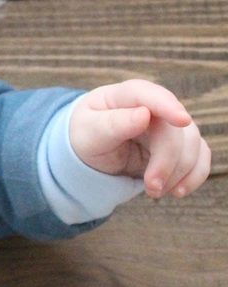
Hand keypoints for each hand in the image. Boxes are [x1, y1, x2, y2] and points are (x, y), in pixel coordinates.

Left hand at [69, 79, 211, 198]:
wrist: (89, 153)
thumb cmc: (87, 136)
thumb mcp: (90, 132)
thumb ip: (113, 124)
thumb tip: (144, 114)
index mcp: (126, 96)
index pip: (149, 95)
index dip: (167, 106)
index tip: (182, 121)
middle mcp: (153, 107)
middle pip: (173, 130)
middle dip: (167, 161)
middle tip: (152, 187)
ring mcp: (169, 126)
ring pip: (191, 144)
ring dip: (179, 172)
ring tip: (154, 192)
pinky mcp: (179, 145)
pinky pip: (199, 156)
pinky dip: (193, 175)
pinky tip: (178, 191)